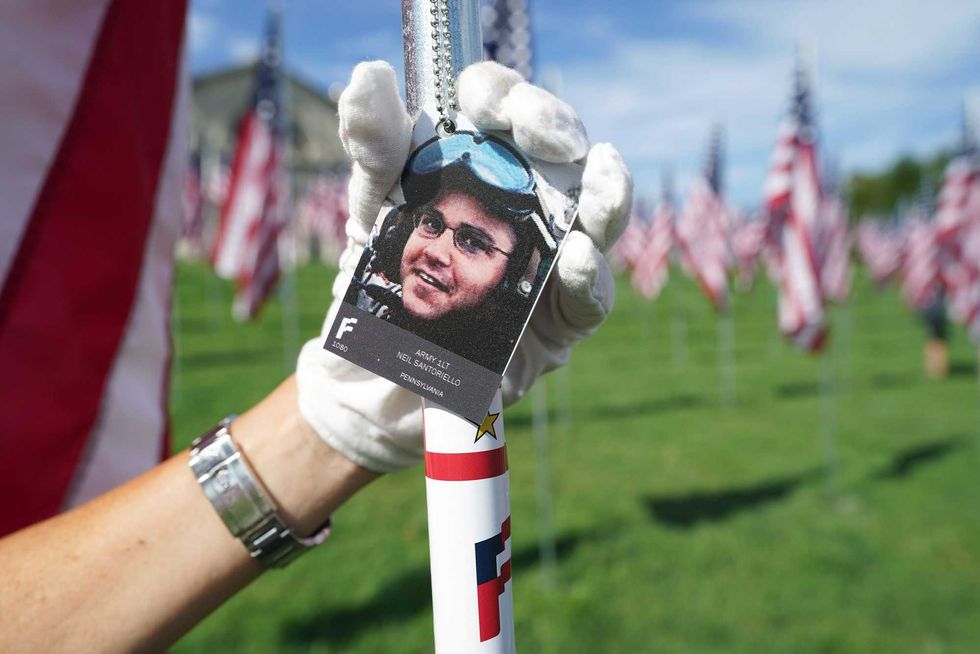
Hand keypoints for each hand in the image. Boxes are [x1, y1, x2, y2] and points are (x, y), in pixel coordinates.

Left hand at [296, 61, 631, 472]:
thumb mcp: (373, 209)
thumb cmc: (380, 284)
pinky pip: (589, 296)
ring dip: (607, 193)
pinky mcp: (562, 322)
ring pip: (600, 218)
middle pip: (565, 152)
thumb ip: (376, 148)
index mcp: (485, 165)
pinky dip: (588, 276)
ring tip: (602, 177)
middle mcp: (530, 204)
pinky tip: (576, 258)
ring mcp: (554, 261)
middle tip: (551, 138)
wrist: (373, 377)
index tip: (489, 105)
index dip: (505, 96)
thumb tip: (368, 77)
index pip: (506, 110)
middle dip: (560, 133)